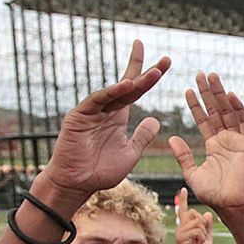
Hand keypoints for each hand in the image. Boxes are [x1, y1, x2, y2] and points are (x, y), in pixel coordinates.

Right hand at [36, 40, 170, 200]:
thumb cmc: (100, 172)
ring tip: (156, 73)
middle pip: (129, 85)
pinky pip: (98, 100)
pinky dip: (112, 92)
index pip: (136, 91)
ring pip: (117, 91)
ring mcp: (92, 111)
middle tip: (167, 59)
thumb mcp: (130, 153)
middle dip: (147, 72)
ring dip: (136, 81)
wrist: (76, 184)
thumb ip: (142, 137)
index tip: (165, 62)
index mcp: (118, 116)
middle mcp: (106, 110)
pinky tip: (127, 85)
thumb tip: (156, 120)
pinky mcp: (79, 115)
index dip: (149, 77)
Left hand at [168, 73, 243, 212]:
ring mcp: (237, 141)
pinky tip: (230, 94)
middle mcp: (225, 140)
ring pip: (228, 112)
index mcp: (213, 146)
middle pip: (216, 111)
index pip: (203, 121)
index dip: (196, 106)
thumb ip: (183, 156)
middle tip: (200, 74)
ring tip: (212, 77)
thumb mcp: (192, 173)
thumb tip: (172, 138)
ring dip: (221, 94)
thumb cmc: (212, 193)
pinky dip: (238, 108)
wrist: (229, 204)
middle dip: (208, 93)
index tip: (187, 91)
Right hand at [173, 194, 214, 243]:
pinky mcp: (181, 238)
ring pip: (197, 222)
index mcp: (186, 226)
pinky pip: (196, 230)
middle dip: (203, 223)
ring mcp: (179, 232)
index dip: (183, 199)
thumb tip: (207, 214)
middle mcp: (180, 227)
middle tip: (203, 236)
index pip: (183, 210)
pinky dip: (202, 237)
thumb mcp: (207, 237)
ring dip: (203, 232)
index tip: (184, 189)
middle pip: (193, 212)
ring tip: (200, 242)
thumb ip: (207, 226)